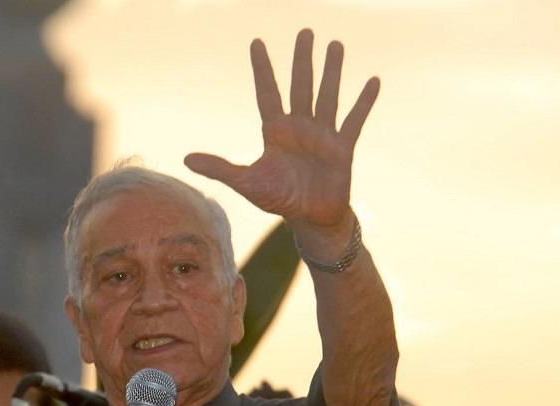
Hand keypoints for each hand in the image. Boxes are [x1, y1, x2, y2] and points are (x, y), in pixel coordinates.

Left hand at [185, 29, 377, 234]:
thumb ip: (220, 168)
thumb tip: (186, 159)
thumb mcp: (247, 183)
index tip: (256, 42)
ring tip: (335, 45)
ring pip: (327, 96)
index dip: (262, 69)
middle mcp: (300, 127)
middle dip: (302, 60)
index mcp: (275, 132)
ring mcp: (323, 135)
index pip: (267, 93)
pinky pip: (354, 120)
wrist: (310, 219)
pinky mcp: (343, 148)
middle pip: (300, 86)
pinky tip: (373, 81)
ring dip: (331, 72)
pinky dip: (364, 103)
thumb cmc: (279, 200)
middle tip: (305, 32)